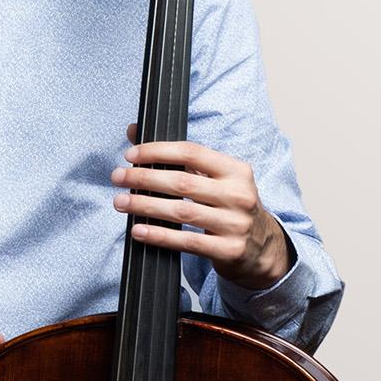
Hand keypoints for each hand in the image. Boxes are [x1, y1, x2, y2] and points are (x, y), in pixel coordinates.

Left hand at [116, 123, 291, 289]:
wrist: (263, 248)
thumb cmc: (230, 207)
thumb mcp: (216, 179)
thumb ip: (179, 158)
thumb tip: (133, 131)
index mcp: (235, 170)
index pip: (191, 152)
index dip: (158, 151)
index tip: (131, 155)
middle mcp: (238, 194)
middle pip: (182, 183)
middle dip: (144, 179)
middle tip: (118, 177)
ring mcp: (235, 223)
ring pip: (181, 212)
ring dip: (145, 206)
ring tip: (120, 203)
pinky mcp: (229, 249)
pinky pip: (187, 241)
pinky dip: (159, 235)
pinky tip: (139, 230)